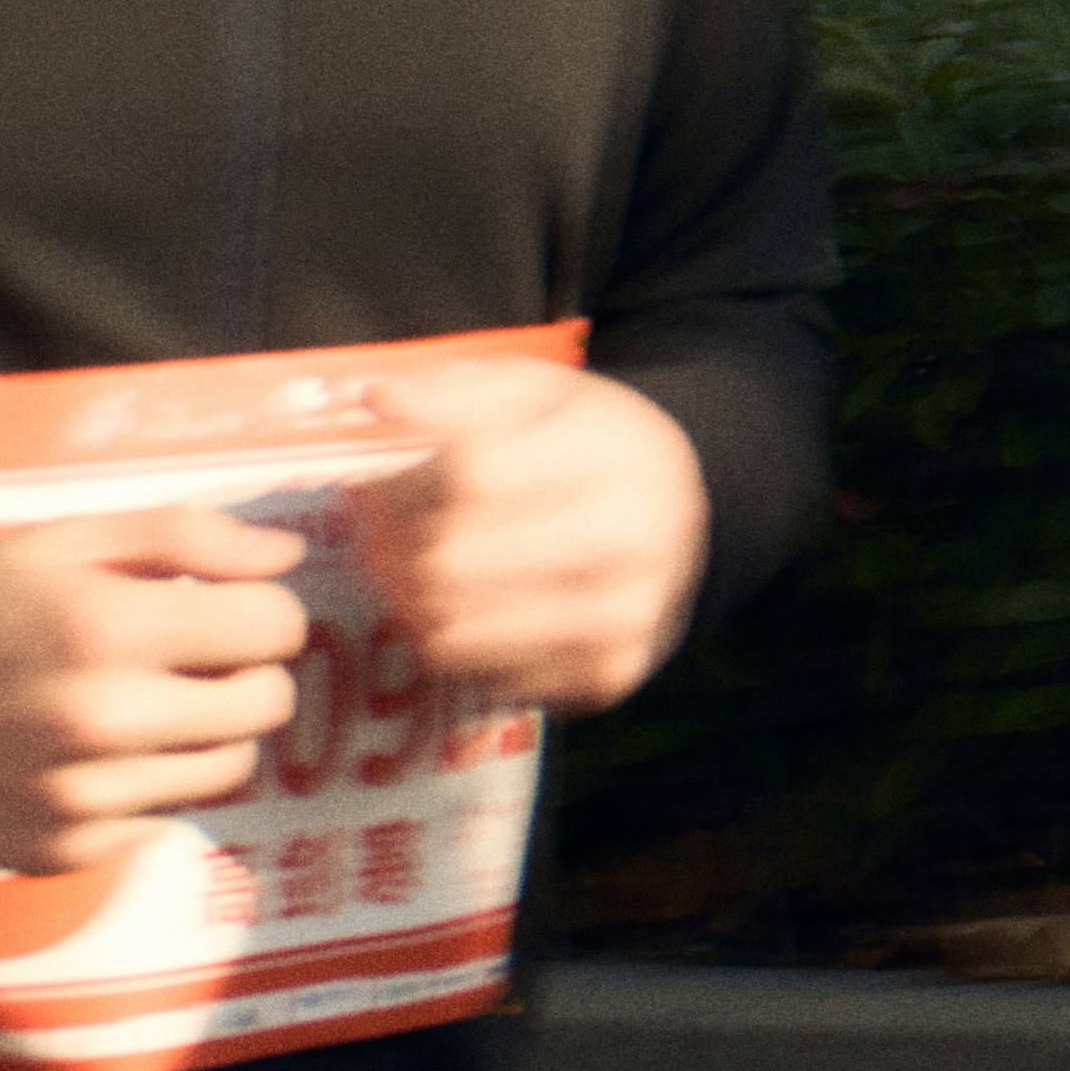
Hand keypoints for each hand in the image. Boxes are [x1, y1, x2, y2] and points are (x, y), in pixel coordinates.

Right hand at [0, 507, 310, 877]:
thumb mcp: (72, 541)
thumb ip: (189, 537)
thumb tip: (284, 556)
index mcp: (111, 630)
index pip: (275, 628)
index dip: (263, 611)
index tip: (233, 610)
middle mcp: (104, 722)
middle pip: (265, 705)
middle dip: (248, 673)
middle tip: (201, 659)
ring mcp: (83, 796)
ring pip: (227, 768)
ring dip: (208, 733)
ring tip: (152, 704)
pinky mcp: (63, 849)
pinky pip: (163, 818)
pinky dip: (151, 786)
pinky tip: (102, 753)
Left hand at [358, 362, 709, 718]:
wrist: (695, 510)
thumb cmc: (598, 443)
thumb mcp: (542, 392)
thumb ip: (458, 391)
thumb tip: (379, 397)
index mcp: (609, 456)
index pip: (471, 478)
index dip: (401, 486)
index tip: (374, 487)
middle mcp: (626, 540)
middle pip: (451, 564)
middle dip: (395, 552)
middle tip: (382, 539)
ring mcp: (622, 617)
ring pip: (454, 633)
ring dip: (415, 606)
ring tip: (416, 573)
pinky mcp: (608, 675)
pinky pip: (484, 678)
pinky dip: (462, 647)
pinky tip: (472, 609)